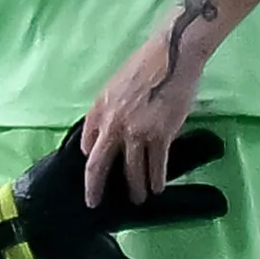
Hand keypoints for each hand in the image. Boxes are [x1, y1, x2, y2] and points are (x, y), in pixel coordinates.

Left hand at [82, 0, 221, 203]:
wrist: (172, 55)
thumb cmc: (146, 64)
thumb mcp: (115, 85)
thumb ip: (107, 110)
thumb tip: (105, 134)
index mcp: (99, 109)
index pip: (87, 144)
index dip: (90, 161)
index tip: (94, 173)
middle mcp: (113, 124)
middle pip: (98, 165)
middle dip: (95, 188)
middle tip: (94, 202)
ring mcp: (136, 132)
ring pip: (131, 170)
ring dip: (135, 188)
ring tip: (138, 199)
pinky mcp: (160, 135)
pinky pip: (156, 166)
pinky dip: (156, 180)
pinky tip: (157, 189)